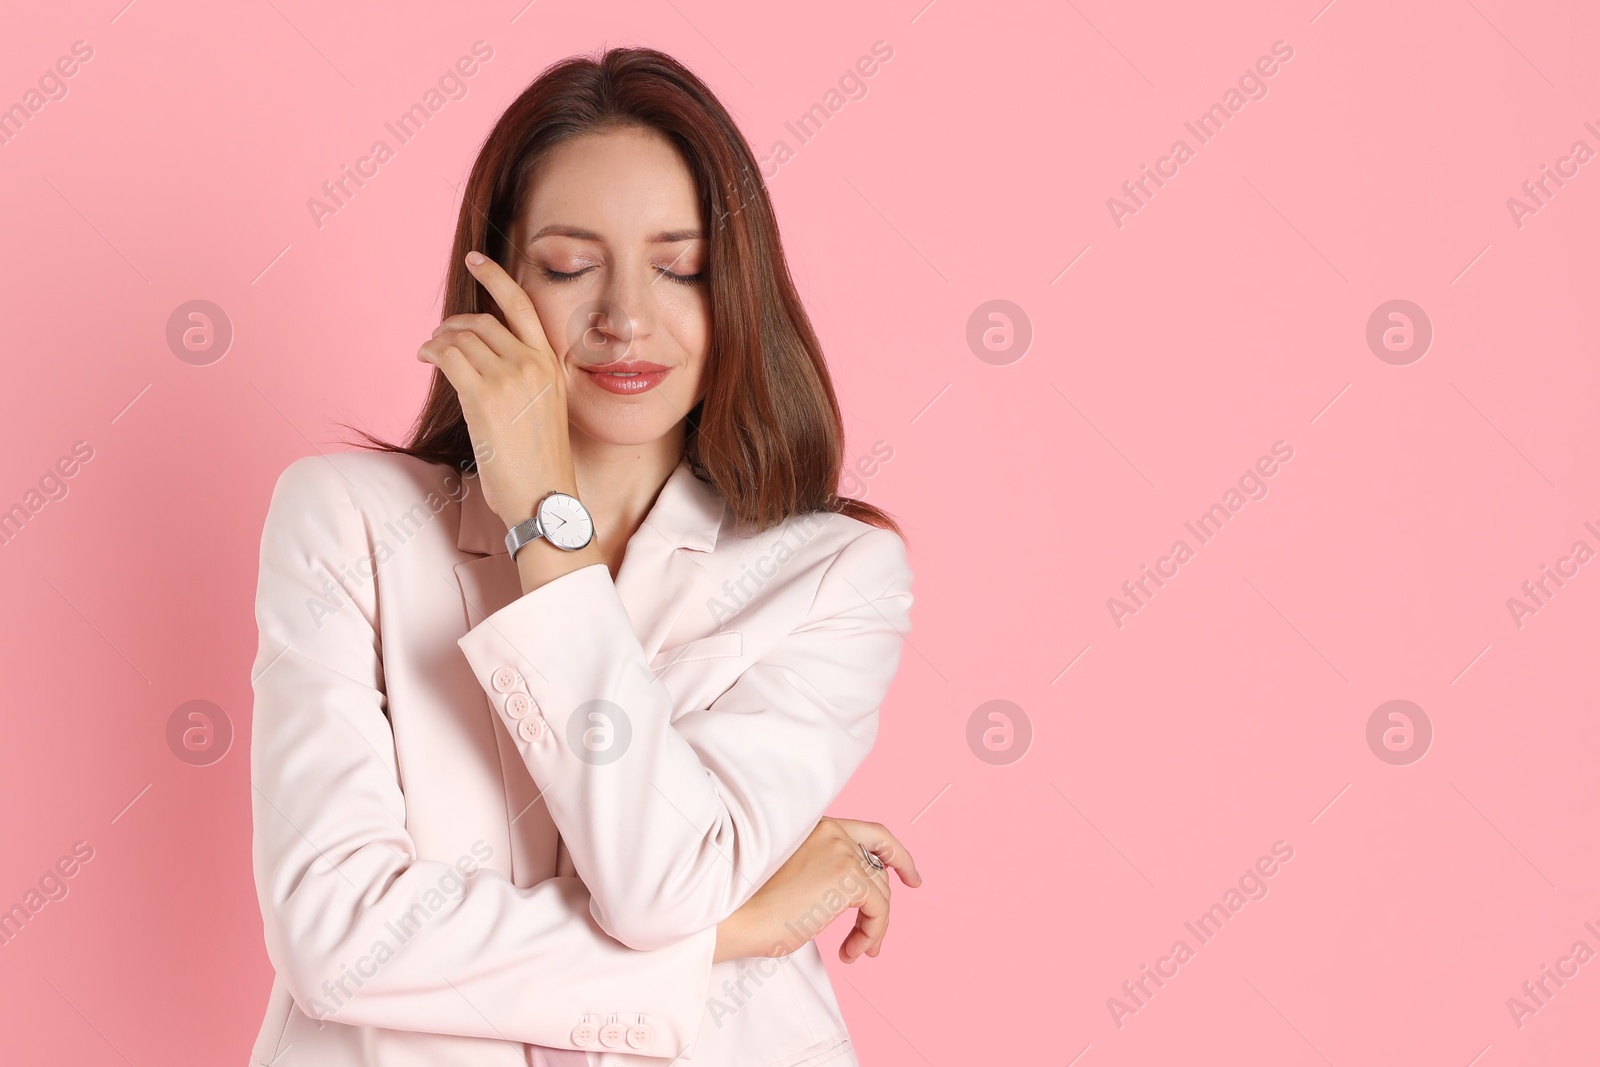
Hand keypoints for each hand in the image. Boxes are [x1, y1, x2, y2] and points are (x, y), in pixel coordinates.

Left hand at [416, 251, 573, 525]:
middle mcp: (532, 364)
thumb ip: (524, 379)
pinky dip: (432, 352)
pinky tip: (425, 358)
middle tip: (439, 334)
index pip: (522, 306)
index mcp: (551, 364)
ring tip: (429, 351)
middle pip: (483, 322)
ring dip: (439, 340)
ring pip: (462, 339)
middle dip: (454, 323)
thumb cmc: (541, 463)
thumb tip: (483, 361)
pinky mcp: (483, 396)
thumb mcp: (544, 409)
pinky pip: (448, 358)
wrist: (544, 496)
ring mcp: (509, 378)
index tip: (476, 260)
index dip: (496, 277)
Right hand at [713, 818, 921, 964]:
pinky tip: (851, 952)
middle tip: (884, 925)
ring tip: (854, 950)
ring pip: (881, 891)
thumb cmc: (749, 906)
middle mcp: (831, 830)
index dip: (896, 853)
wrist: (731, 916)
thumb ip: (824, 872)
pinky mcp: (848, 877)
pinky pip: (880, 910)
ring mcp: (840, 850)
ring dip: (874, 926)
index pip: (869, 832)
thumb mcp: (792, 878)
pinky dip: (872, 934)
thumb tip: (861, 898)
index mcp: (814, 826)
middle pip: (879, 864)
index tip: (910, 875)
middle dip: (887, 896)